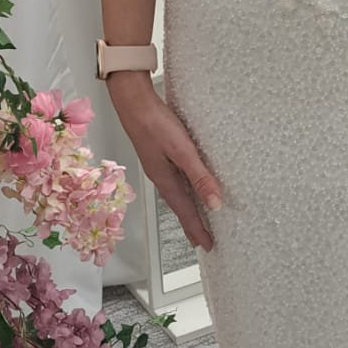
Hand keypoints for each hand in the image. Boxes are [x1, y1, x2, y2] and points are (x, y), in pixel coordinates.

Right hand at [107, 75, 222, 252]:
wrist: (133, 102)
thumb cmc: (155, 124)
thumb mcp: (183, 151)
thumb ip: (199, 176)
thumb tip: (214, 203)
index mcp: (165, 180)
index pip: (185, 212)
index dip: (197, 229)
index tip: (207, 245)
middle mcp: (161, 177)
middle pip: (179, 207)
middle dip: (191, 225)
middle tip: (201, 241)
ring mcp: (159, 166)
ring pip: (177, 195)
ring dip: (187, 209)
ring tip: (196, 220)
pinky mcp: (159, 155)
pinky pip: (175, 181)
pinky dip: (184, 191)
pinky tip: (186, 186)